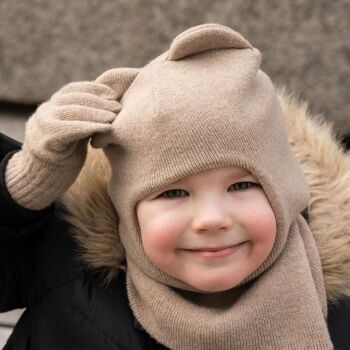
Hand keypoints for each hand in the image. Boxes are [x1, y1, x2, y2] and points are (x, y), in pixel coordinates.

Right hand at [5, 80, 119, 209]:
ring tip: (114, 117)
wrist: (40, 181)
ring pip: (71, 112)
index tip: (112, 93)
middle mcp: (44, 112)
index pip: (73, 89)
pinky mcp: (45, 143)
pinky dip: (89, 127)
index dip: (94, 89)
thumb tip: (109, 107)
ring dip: (96, 113)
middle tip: (118, 107)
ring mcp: (42, 126)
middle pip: (74, 99)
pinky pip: (68, 129)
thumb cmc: (64, 158)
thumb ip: (84, 119)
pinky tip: (105, 128)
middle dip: (99, 102)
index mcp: (51, 107)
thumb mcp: (74, 133)